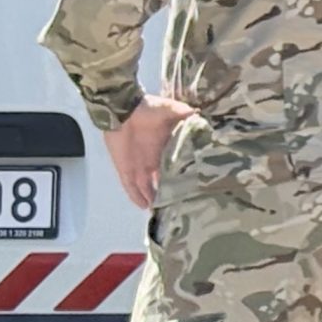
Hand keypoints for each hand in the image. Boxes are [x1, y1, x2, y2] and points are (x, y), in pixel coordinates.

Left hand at [103, 94, 196, 209]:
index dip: (184, 176)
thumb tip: (201, 115)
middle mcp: (153, 160)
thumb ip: (184, 114)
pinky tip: (143, 207)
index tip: (195, 186)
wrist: (121, 110)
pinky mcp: (125, 168)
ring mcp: (138, 166)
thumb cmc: (146, 109)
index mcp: (166, 148)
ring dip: (153, 198)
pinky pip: (130, 186)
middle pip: (162, 181)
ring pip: (147, 187)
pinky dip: (135, 196)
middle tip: (179, 205)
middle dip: (169, 192)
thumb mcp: (170, 109)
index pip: (176, 166)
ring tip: (162, 211)